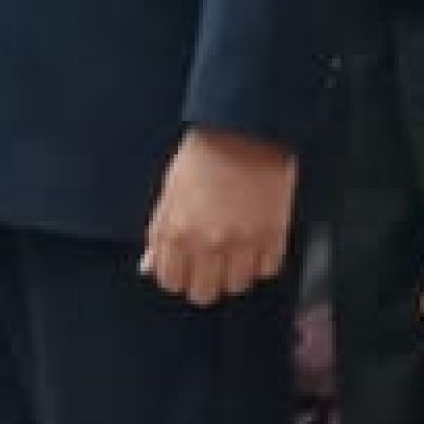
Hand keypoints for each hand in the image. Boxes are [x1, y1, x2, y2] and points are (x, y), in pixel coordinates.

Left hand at [138, 126, 295, 306]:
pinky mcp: (274, 236)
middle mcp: (208, 242)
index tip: (183, 268)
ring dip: (234, 273)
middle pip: (203, 294)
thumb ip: (159, 234)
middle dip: (203, 282)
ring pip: (236, 286)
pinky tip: (254, 243)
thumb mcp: (169, 192)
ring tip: (234, 251)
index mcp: (176, 231)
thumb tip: (149, 266)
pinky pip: (267, 270)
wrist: (244, 130)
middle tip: (208, 263)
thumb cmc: (204, 156)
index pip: (170, 282)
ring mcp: (243, 242)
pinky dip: (261, 262)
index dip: (176, 276)